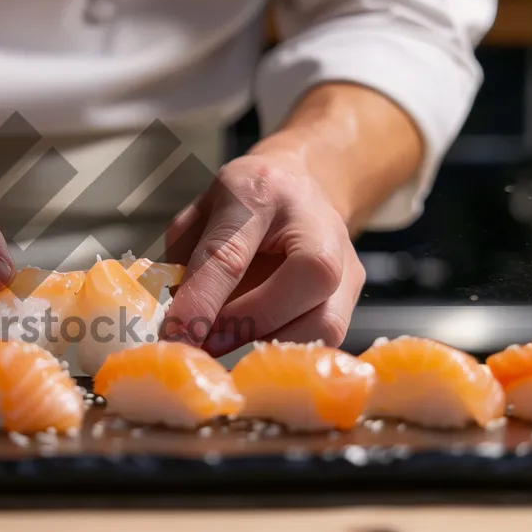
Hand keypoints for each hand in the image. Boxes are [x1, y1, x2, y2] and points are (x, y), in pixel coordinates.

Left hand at [162, 152, 364, 355]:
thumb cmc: (242, 202)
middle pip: (307, 277)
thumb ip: (183, 263)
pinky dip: (287, 349)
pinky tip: (258, 344)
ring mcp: (346, 256)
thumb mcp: (200, 215)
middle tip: (208, 341)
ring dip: (270, 344)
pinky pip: (329, 335)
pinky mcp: (356, 289)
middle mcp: (315, 219)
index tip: (176, 336)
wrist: (300, 183)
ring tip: (230, 344)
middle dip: (250, 322)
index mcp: (260, 191)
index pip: (231, 253)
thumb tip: (174, 324)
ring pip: (326, 320)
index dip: (201, 302)